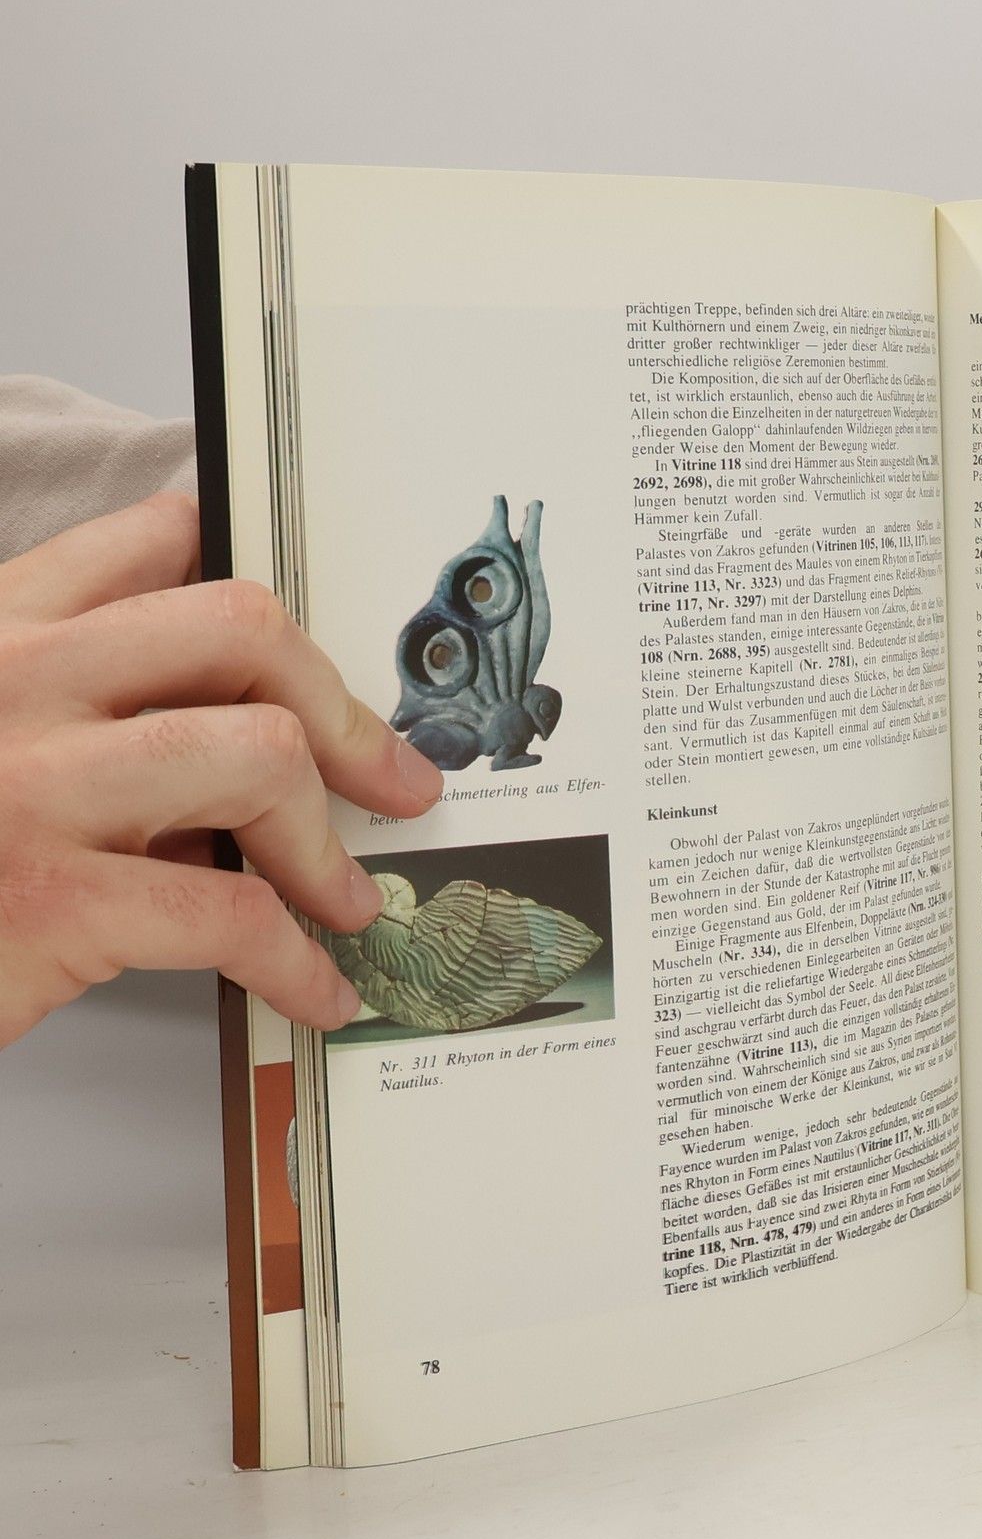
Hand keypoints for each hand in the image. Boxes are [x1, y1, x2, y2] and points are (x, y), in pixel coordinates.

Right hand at [0, 492, 442, 1045]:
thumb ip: (83, 714)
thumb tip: (251, 744)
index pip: (149, 550)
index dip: (252, 597)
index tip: (312, 661)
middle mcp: (13, 685)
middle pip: (240, 632)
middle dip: (342, 713)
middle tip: (388, 780)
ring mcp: (31, 787)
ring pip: (258, 757)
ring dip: (325, 842)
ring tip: (343, 899)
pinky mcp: (51, 898)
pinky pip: (232, 913)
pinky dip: (298, 962)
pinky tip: (316, 987)